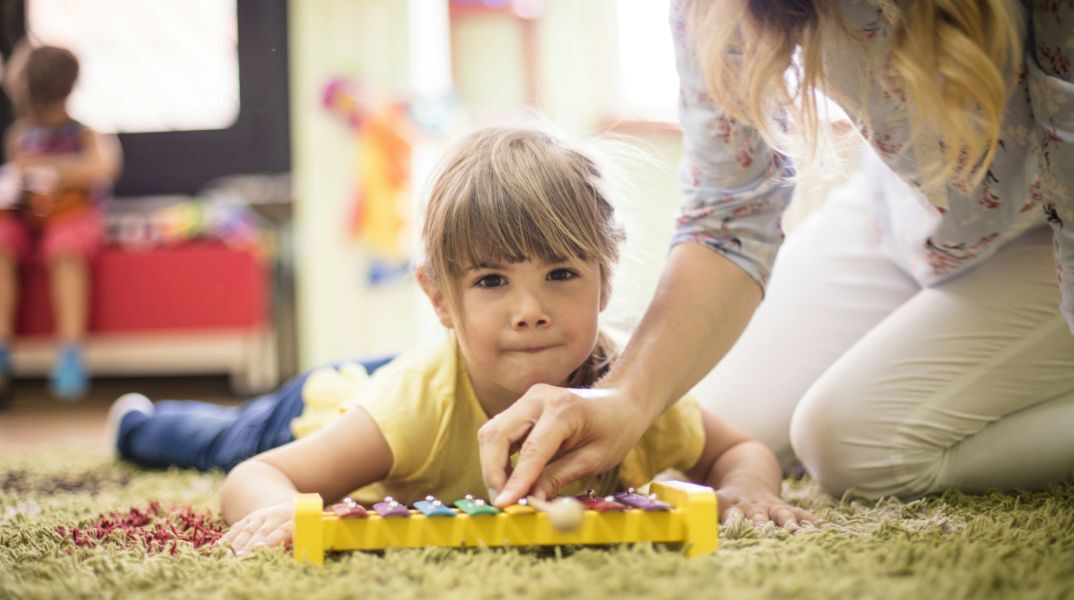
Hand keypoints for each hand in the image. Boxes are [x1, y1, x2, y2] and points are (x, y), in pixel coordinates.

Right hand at [219, 502, 293, 554]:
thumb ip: (299, 542)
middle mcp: (275, 516)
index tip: (261, 548)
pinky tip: (217, 547)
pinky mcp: (248, 519)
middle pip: (262, 532)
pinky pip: (236, 528)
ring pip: (247, 530)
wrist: (288, 506)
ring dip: (237, 544)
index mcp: (293, 520)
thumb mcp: (304, 532)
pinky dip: (227, 538)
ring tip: (228, 556)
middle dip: (251, 545)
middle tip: (241, 557)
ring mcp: (260, 516)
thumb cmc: (298, 527)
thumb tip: (297, 553)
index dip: (272, 539)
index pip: (283, 530)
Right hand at [478, 384, 658, 506]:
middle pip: (497, 435)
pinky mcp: (521, 406)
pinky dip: (498, 457)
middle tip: (503, 502)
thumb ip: (558, 478)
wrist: (620, 403)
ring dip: (492, 466)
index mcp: (563, 409)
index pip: (530, 450)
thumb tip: (531, 502)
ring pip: (492, 433)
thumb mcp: (593, 460)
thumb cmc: (614, 431)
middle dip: (493, 472)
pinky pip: (499, 432)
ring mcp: (527, 399)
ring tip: (508, 492)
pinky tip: (511, 477)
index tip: (504, 505)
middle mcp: (538, 398)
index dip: (515, 480)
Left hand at [717, 485, 818, 526]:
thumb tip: (681, 519)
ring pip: (780, 513)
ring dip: (786, 522)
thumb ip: (707, 509)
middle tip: (763, 530)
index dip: (726, 518)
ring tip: (793, 530)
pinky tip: (823, 527)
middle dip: (760, 523)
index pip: (726, 509)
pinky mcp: (785, 509)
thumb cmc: (730, 500)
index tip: (725, 529)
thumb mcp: (715, 503)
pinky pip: (800, 513)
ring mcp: (770, 507)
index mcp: (731, 504)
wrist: (748, 480)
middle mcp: (752, 506)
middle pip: (756, 515)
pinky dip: (811, 520)